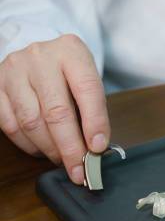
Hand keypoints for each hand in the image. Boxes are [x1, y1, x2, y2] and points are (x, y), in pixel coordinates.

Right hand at [0, 34, 109, 183]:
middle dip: (70, 147)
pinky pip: (11, 125)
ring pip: (31, 122)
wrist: (42, 55)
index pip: (87, 90)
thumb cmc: (70, 73)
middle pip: (56, 111)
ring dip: (49, 149)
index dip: (95, 123)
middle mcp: (40, 57)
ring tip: (63, 159)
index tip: (98, 148)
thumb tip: (96, 148)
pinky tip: (42, 150)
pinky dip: (29, 144)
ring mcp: (14, 70)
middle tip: (79, 169)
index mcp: (71, 52)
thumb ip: (93, 110)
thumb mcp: (88, 81)